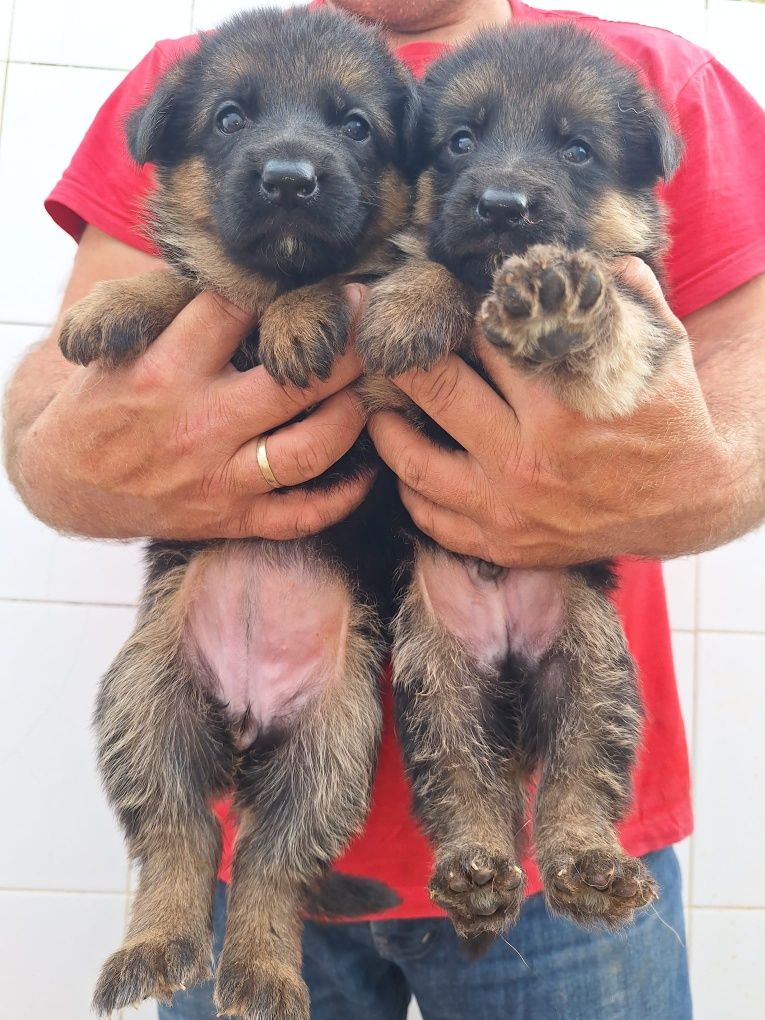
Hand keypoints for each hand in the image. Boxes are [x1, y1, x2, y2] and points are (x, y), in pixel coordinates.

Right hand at [15, 286, 372, 540]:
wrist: (66, 482)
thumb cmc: (101, 403)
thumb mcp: (118, 346)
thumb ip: (170, 309)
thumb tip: (237, 269)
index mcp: (164, 370)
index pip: (236, 314)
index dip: (279, 290)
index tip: (316, 279)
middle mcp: (198, 424)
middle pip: (293, 382)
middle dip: (343, 347)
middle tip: (366, 320)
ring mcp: (218, 477)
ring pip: (310, 449)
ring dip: (350, 415)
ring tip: (363, 389)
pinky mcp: (231, 519)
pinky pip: (302, 515)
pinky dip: (343, 496)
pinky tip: (367, 468)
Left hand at [367, 259, 733, 566]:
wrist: (688, 501)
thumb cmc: (669, 419)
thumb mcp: (662, 349)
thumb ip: (627, 296)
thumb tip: (591, 259)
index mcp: (563, 406)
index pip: (489, 344)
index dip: (465, 317)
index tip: (448, 306)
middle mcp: (527, 460)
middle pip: (439, 392)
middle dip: (407, 360)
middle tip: (388, 343)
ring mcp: (510, 509)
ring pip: (416, 465)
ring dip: (387, 429)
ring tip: (377, 406)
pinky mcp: (504, 544)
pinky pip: (435, 521)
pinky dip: (411, 493)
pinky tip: (404, 469)